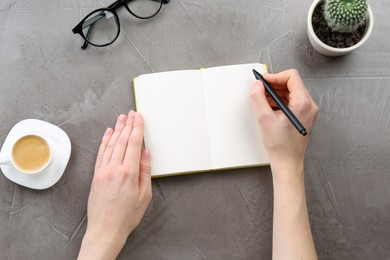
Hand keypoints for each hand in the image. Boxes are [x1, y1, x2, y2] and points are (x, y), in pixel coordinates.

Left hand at [78, 111, 151, 259]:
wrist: (105, 229)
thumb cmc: (127, 215)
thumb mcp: (144, 195)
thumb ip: (145, 171)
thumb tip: (145, 153)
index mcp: (128, 173)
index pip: (133, 144)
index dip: (137, 129)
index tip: (139, 118)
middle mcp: (114, 168)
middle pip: (121, 141)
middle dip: (127, 125)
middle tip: (131, 114)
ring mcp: (103, 171)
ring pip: (110, 145)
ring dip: (116, 129)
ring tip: (121, 118)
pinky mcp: (96, 175)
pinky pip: (100, 153)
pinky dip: (104, 141)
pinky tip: (108, 133)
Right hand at [250, 69, 317, 179]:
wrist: (287, 163)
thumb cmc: (280, 146)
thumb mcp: (264, 118)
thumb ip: (258, 98)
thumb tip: (257, 85)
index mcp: (303, 103)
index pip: (291, 76)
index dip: (275, 76)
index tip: (264, 81)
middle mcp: (309, 105)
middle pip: (292, 83)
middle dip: (275, 84)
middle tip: (261, 89)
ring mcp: (308, 111)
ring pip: (292, 92)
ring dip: (277, 93)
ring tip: (263, 99)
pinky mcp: (304, 116)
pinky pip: (293, 101)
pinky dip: (281, 101)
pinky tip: (269, 107)